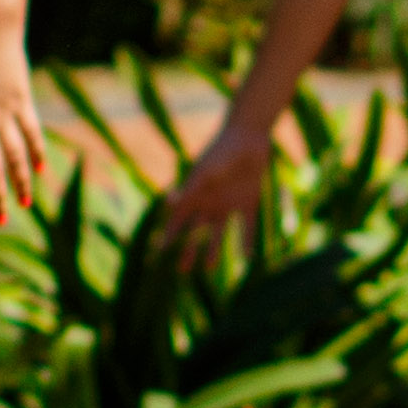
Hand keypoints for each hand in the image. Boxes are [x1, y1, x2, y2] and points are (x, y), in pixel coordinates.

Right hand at [161, 115, 275, 259]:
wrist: (249, 136)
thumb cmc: (222, 151)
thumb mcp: (204, 172)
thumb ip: (189, 190)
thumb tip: (167, 204)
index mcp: (195, 194)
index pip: (178, 220)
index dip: (168, 236)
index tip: (158, 253)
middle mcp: (210, 202)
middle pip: (196, 232)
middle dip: (188, 250)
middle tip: (182, 271)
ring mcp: (229, 203)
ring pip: (219, 233)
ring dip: (214, 250)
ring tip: (209, 269)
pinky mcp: (249, 202)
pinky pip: (247, 226)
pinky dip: (247, 241)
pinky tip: (248, 258)